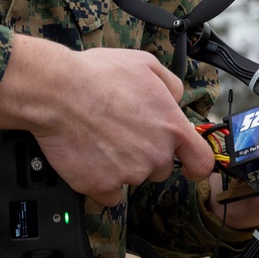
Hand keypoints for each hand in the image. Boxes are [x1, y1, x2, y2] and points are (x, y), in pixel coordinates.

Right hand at [0, 35, 213, 205]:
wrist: (57, 91)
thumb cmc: (97, 74)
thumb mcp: (145, 64)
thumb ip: (170, 85)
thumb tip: (176, 100)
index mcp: (172, 127)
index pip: (201, 162)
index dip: (195, 165)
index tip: (187, 166)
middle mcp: (155, 155)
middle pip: (160, 168)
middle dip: (145, 154)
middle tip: (122, 132)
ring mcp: (129, 174)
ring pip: (133, 178)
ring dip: (121, 165)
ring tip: (100, 137)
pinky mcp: (101, 186)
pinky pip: (109, 194)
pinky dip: (101, 181)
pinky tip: (90, 159)